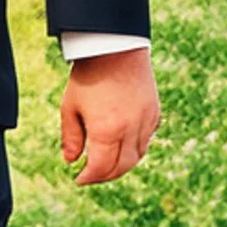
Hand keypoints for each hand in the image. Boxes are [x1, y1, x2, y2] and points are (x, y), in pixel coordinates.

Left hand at [60, 43, 158, 184]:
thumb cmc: (89, 75)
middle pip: (122, 167)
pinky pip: (146, 140)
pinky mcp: (155, 113)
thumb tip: (71, 161)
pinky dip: (135, 149)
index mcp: (107, 130)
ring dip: (122, 165)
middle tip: (92, 176)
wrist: (116, 47)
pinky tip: (122, 146)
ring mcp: (146, 121)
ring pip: (138, 156)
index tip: (79, 179)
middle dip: (106, 176)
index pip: (101, 168)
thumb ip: (71, 137)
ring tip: (106, 164)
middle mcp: (130, 130)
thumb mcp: (71, 106)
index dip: (89, 178)